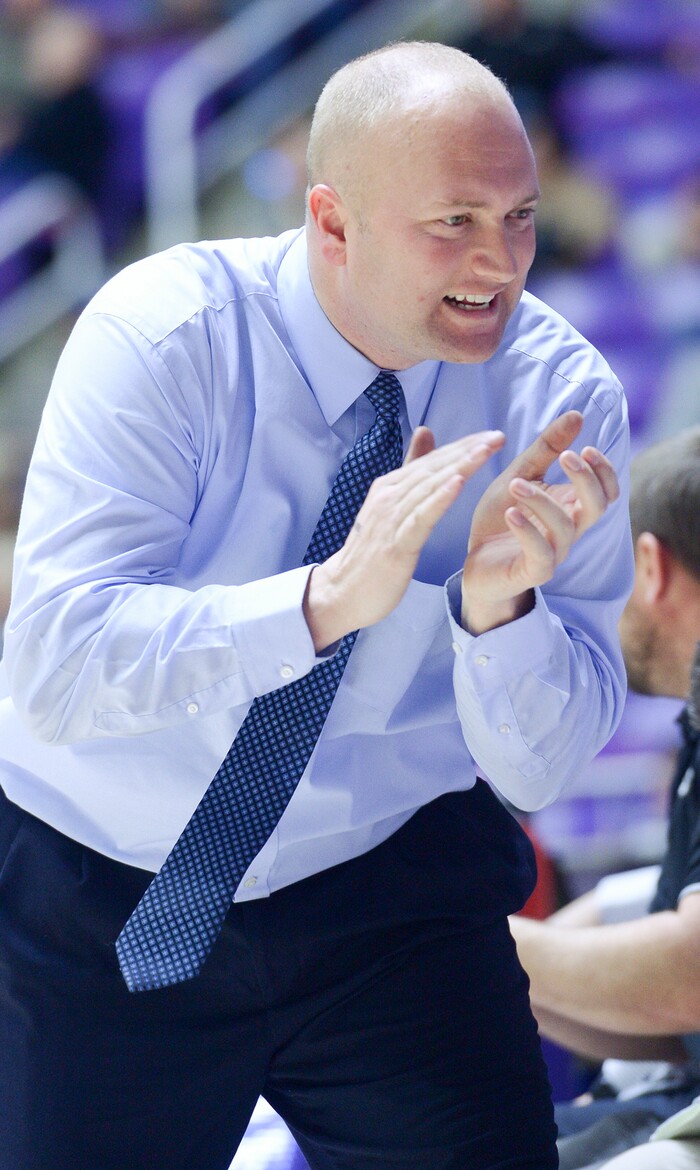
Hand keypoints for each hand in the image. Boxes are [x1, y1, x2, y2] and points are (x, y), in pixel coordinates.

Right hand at [304, 426, 504, 650]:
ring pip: (430, 487)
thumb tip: (425, 433)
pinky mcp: (396, 544)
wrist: (343, 592)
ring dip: (459, 467)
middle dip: (467, 450)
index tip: (492, 436)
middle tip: (497, 437)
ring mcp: (391, 519)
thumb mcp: (391, 507)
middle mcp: (389, 496)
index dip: (463, 446)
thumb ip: (409, 471)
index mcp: (389, 487)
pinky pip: (421, 517)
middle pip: (434, 468)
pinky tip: (458, 483)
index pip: (432, 460)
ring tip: (485, 451)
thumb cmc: (371, 553)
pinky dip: (439, 499)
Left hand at [461, 411, 619, 633]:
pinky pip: (541, 554)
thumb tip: (577, 415)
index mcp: (571, 508)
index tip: (585, 448)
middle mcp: (569, 531)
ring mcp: (553, 553)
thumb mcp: (520, 475)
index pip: (607, 491)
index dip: (604, 471)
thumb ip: (547, 449)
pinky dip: (528, 530)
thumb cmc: (502, 520)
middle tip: (567, 456)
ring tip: (515, 484)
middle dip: (587, 480)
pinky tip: (512, 513)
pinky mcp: (532, 572)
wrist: (477, 562)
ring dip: (541, 500)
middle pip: (598, 507)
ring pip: (564, 527)